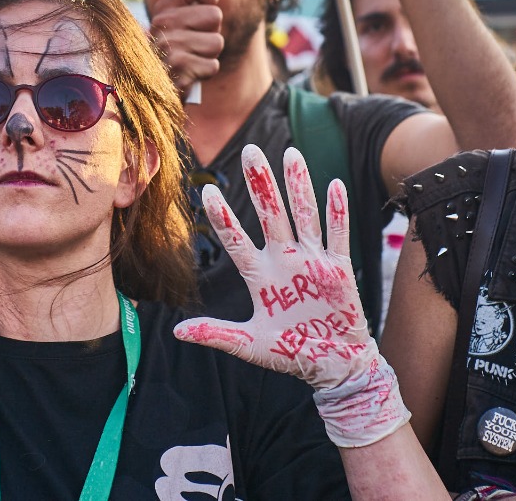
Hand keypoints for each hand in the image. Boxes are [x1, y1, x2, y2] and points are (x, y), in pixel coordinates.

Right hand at [147, 0, 223, 98]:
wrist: (146, 94)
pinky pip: (212, 66)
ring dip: (208, 56)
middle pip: (215, 14)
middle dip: (211, 32)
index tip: (206, 3)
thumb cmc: (165, 55)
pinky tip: (188, 76)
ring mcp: (170, 48)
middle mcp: (162, 24)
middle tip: (194, 43)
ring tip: (190, 61)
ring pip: (216, 42)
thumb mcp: (170, 23)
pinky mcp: (179, 72)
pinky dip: (204, 73)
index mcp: (162, 9)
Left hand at [174, 145, 410, 446]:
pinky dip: (337, 212)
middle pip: (271, 215)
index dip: (223, 218)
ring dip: (299, 186)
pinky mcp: (338, 270)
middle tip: (250, 150)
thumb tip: (176, 332)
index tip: (207, 190)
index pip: (236, 240)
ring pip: (303, 216)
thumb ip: (217, 334)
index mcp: (260, 276)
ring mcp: (312, 261)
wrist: (333, 365)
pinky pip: (338, 236)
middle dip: (261, 184)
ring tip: (291, 154)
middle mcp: (284, 261)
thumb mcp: (250, 346)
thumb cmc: (291, 353)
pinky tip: (335, 185)